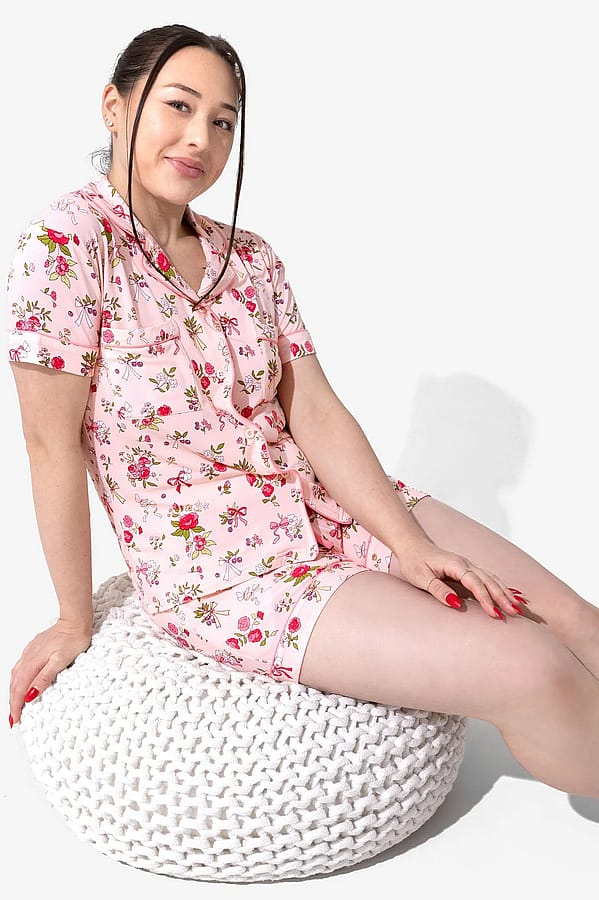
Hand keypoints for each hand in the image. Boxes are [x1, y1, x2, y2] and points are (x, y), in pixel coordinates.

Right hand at [9, 619, 92, 726]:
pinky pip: (20, 667)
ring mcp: (29, 652)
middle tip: (13, 717)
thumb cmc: (72, 639)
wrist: (75, 621)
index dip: (16, 706)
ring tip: (14, 705)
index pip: (20, 690)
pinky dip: (17, 679)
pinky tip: (20, 682)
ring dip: (13, 691)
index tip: (15, 719)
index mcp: (32, 663)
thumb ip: (44, 678)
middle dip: (12, 702)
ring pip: (15, 676)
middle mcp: (28, 657)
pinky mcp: (33, 648)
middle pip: (15, 684)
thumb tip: (30, 695)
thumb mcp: (60, 662)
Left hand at [392, 536, 525, 618]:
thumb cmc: (414, 562)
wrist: (413, 546)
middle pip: (489, 580)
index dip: (485, 598)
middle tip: (514, 612)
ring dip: (504, 592)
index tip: (494, 613)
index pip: (475, 583)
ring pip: (491, 579)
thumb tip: (455, 603)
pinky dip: (500, 587)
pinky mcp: (468, 570)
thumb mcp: (421, 578)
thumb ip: (439, 589)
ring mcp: (468, 566)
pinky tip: (508, 596)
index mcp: (455, 565)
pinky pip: (488, 578)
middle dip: (503, 596)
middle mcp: (465, 564)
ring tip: (517, 607)